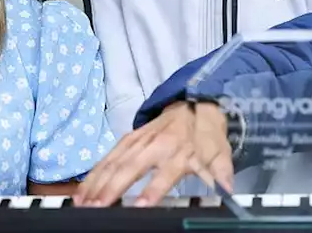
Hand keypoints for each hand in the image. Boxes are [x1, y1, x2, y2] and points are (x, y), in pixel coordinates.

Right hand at [73, 100, 233, 206]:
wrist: (195, 104)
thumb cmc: (206, 136)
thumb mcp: (220, 154)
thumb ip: (222, 173)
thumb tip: (229, 191)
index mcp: (180, 151)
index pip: (165, 174)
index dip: (153, 190)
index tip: (139, 207)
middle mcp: (157, 144)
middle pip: (131, 167)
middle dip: (112, 188)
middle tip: (97, 207)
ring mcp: (139, 140)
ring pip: (114, 162)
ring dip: (97, 182)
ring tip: (83, 202)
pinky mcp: (128, 138)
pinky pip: (108, 156)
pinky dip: (94, 173)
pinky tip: (82, 190)